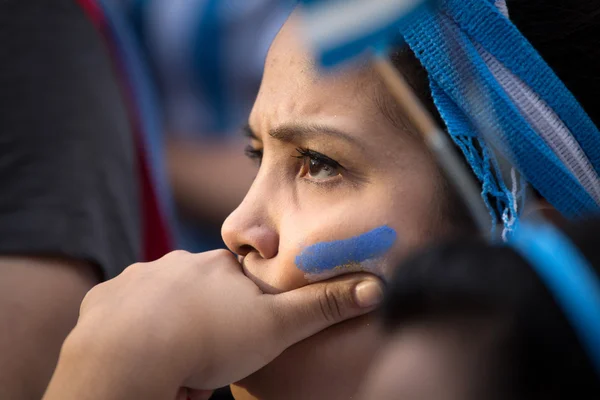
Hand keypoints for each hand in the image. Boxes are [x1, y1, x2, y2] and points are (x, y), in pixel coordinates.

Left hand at [44, 250, 383, 398]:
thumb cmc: (209, 339)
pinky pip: (123, 316)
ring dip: (171, 336)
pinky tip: (143, 358)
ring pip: (161, 309)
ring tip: (175, 368)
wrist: (130, 355)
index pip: (237, 283)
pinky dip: (135, 337)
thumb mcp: (276, 327)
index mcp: (215, 266)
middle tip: (205, 361)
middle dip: (205, 327)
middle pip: (198, 296)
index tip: (235, 340)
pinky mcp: (104, 302)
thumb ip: (323, 307)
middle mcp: (173, 264)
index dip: (241, 315)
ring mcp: (135, 281)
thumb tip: (376, 287)